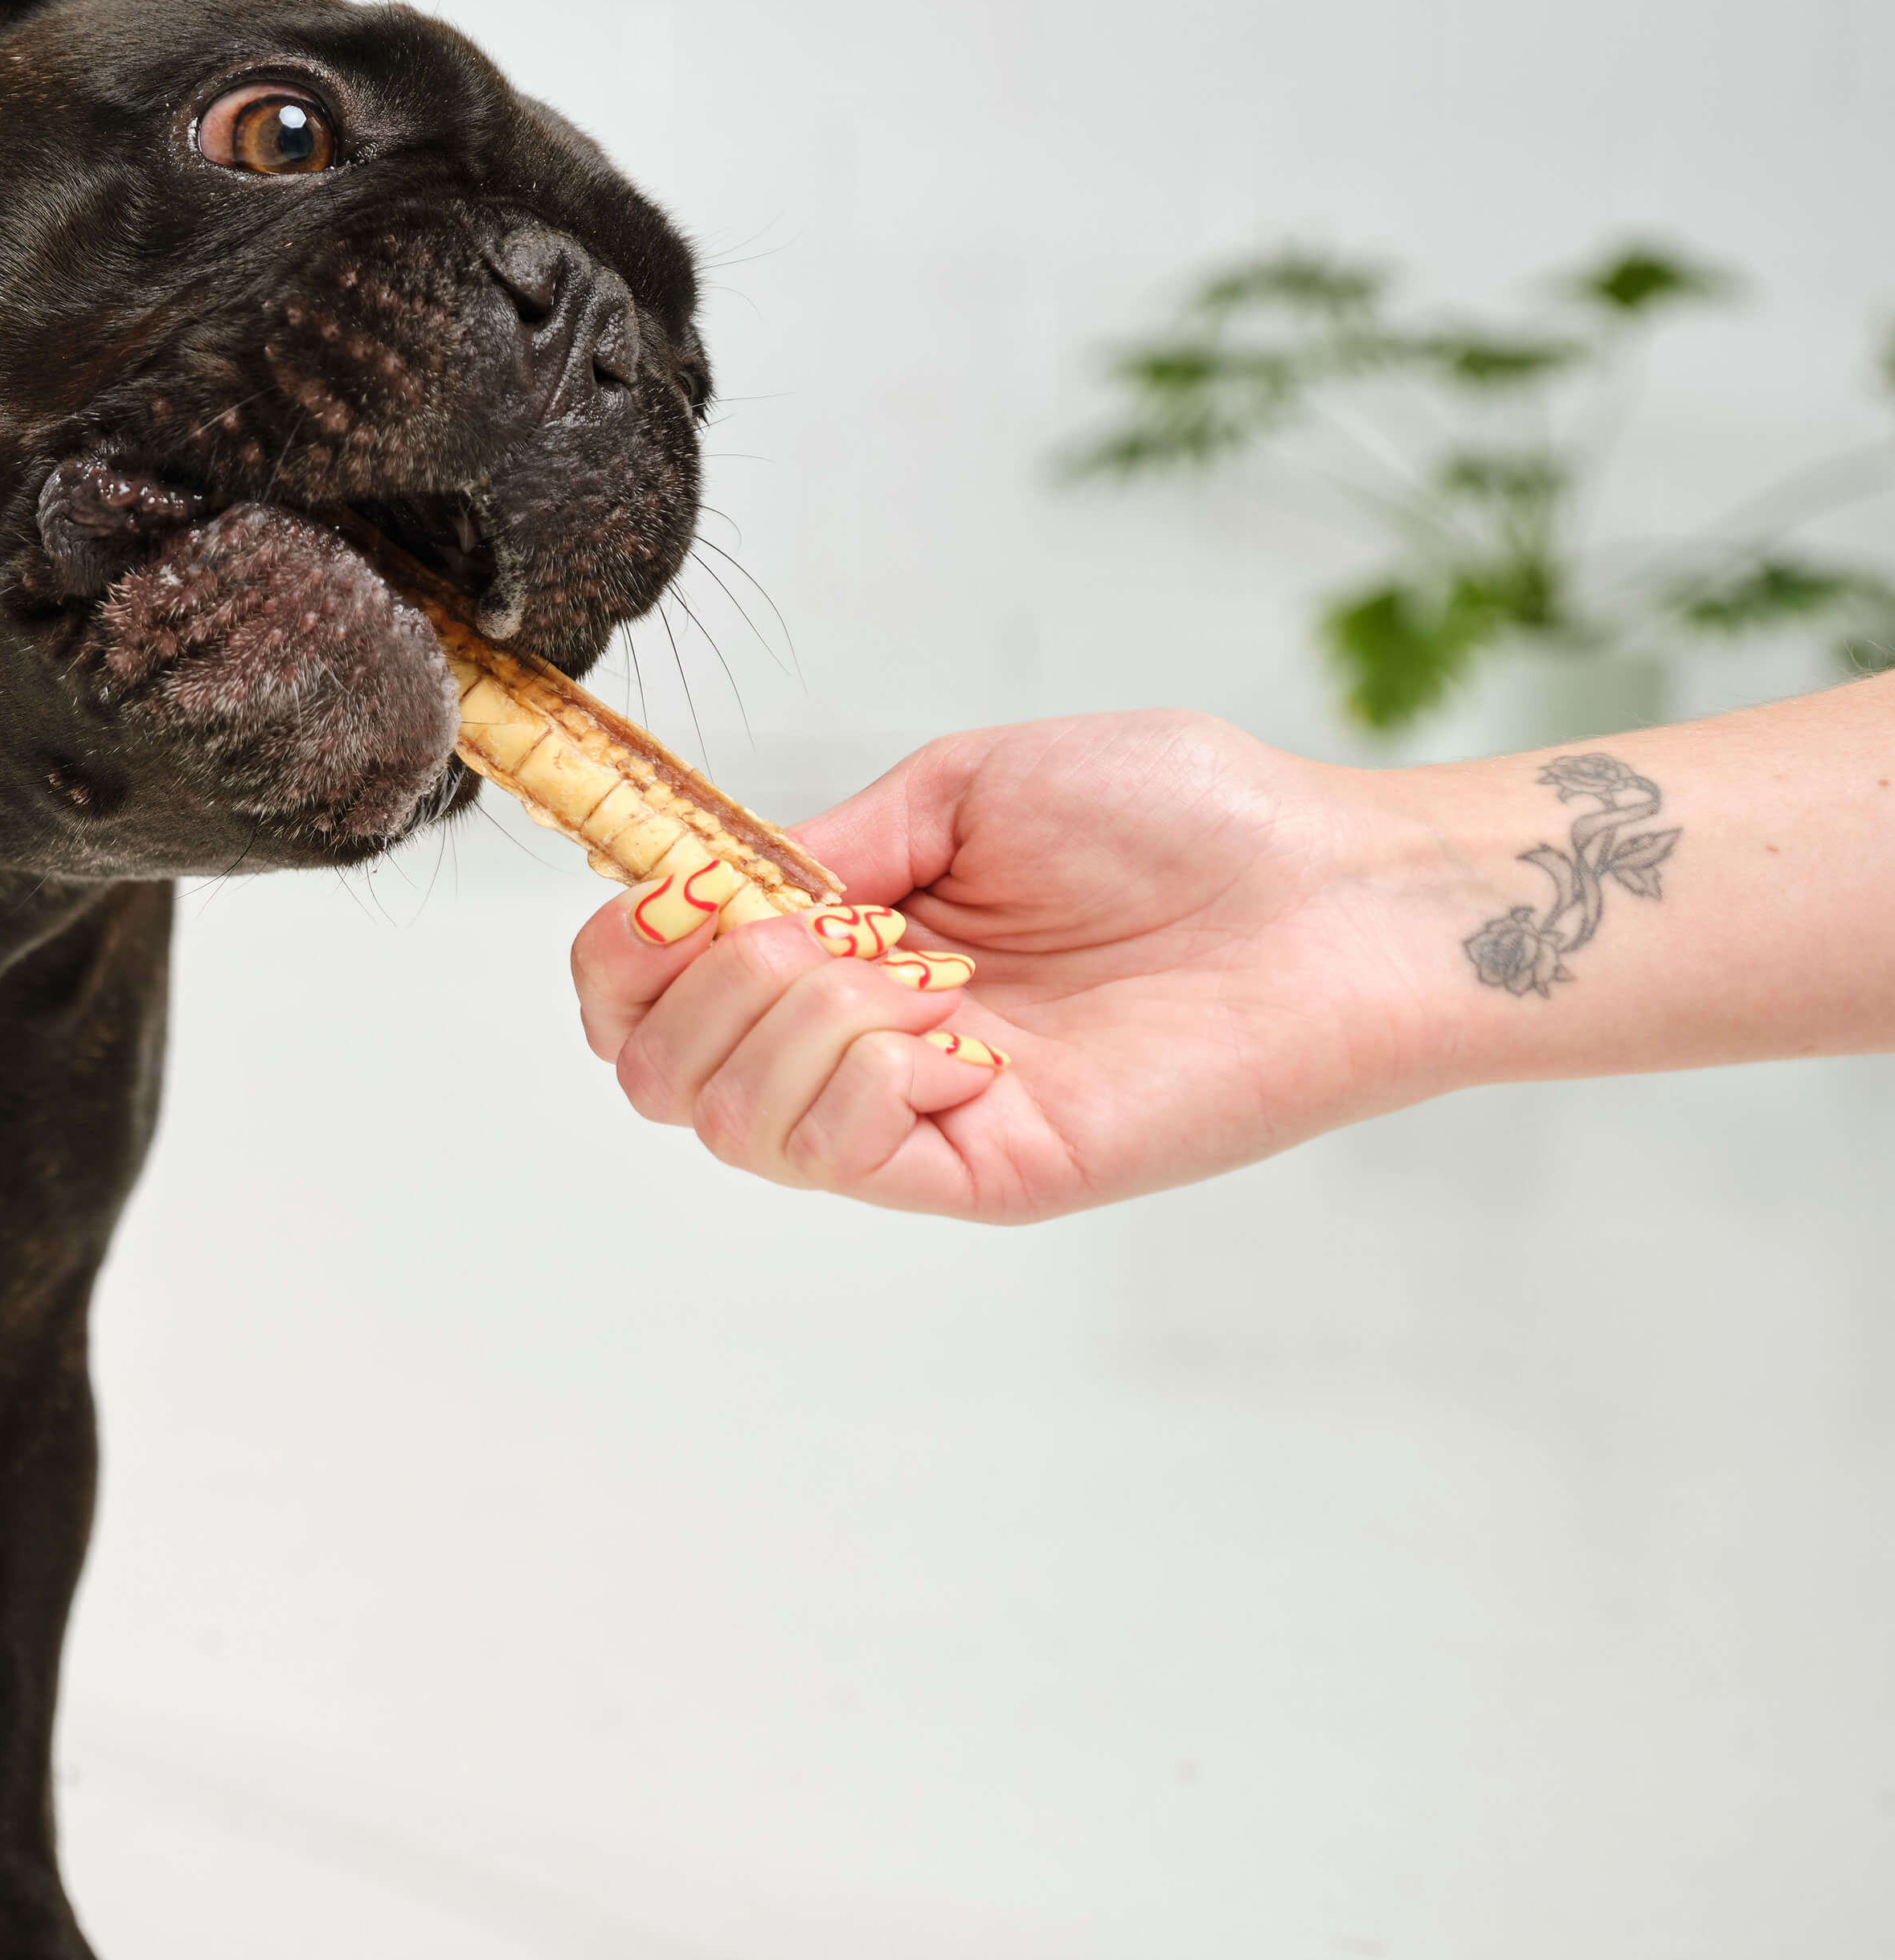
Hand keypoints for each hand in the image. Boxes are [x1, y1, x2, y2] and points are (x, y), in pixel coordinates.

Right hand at [570, 712, 1466, 1221]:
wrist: (1334, 894)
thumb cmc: (1188, 824)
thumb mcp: (963, 787)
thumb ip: (828, 845)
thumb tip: (704, 892)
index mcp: (845, 957)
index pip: (650, 1002)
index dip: (625, 956)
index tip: (674, 895)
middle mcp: (863, 1053)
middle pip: (658, 1075)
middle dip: (700, 979)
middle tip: (817, 928)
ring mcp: (921, 1123)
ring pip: (732, 1116)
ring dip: (790, 1016)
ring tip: (914, 975)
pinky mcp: (987, 1172)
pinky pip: (844, 1149)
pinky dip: (870, 1068)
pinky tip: (964, 1031)